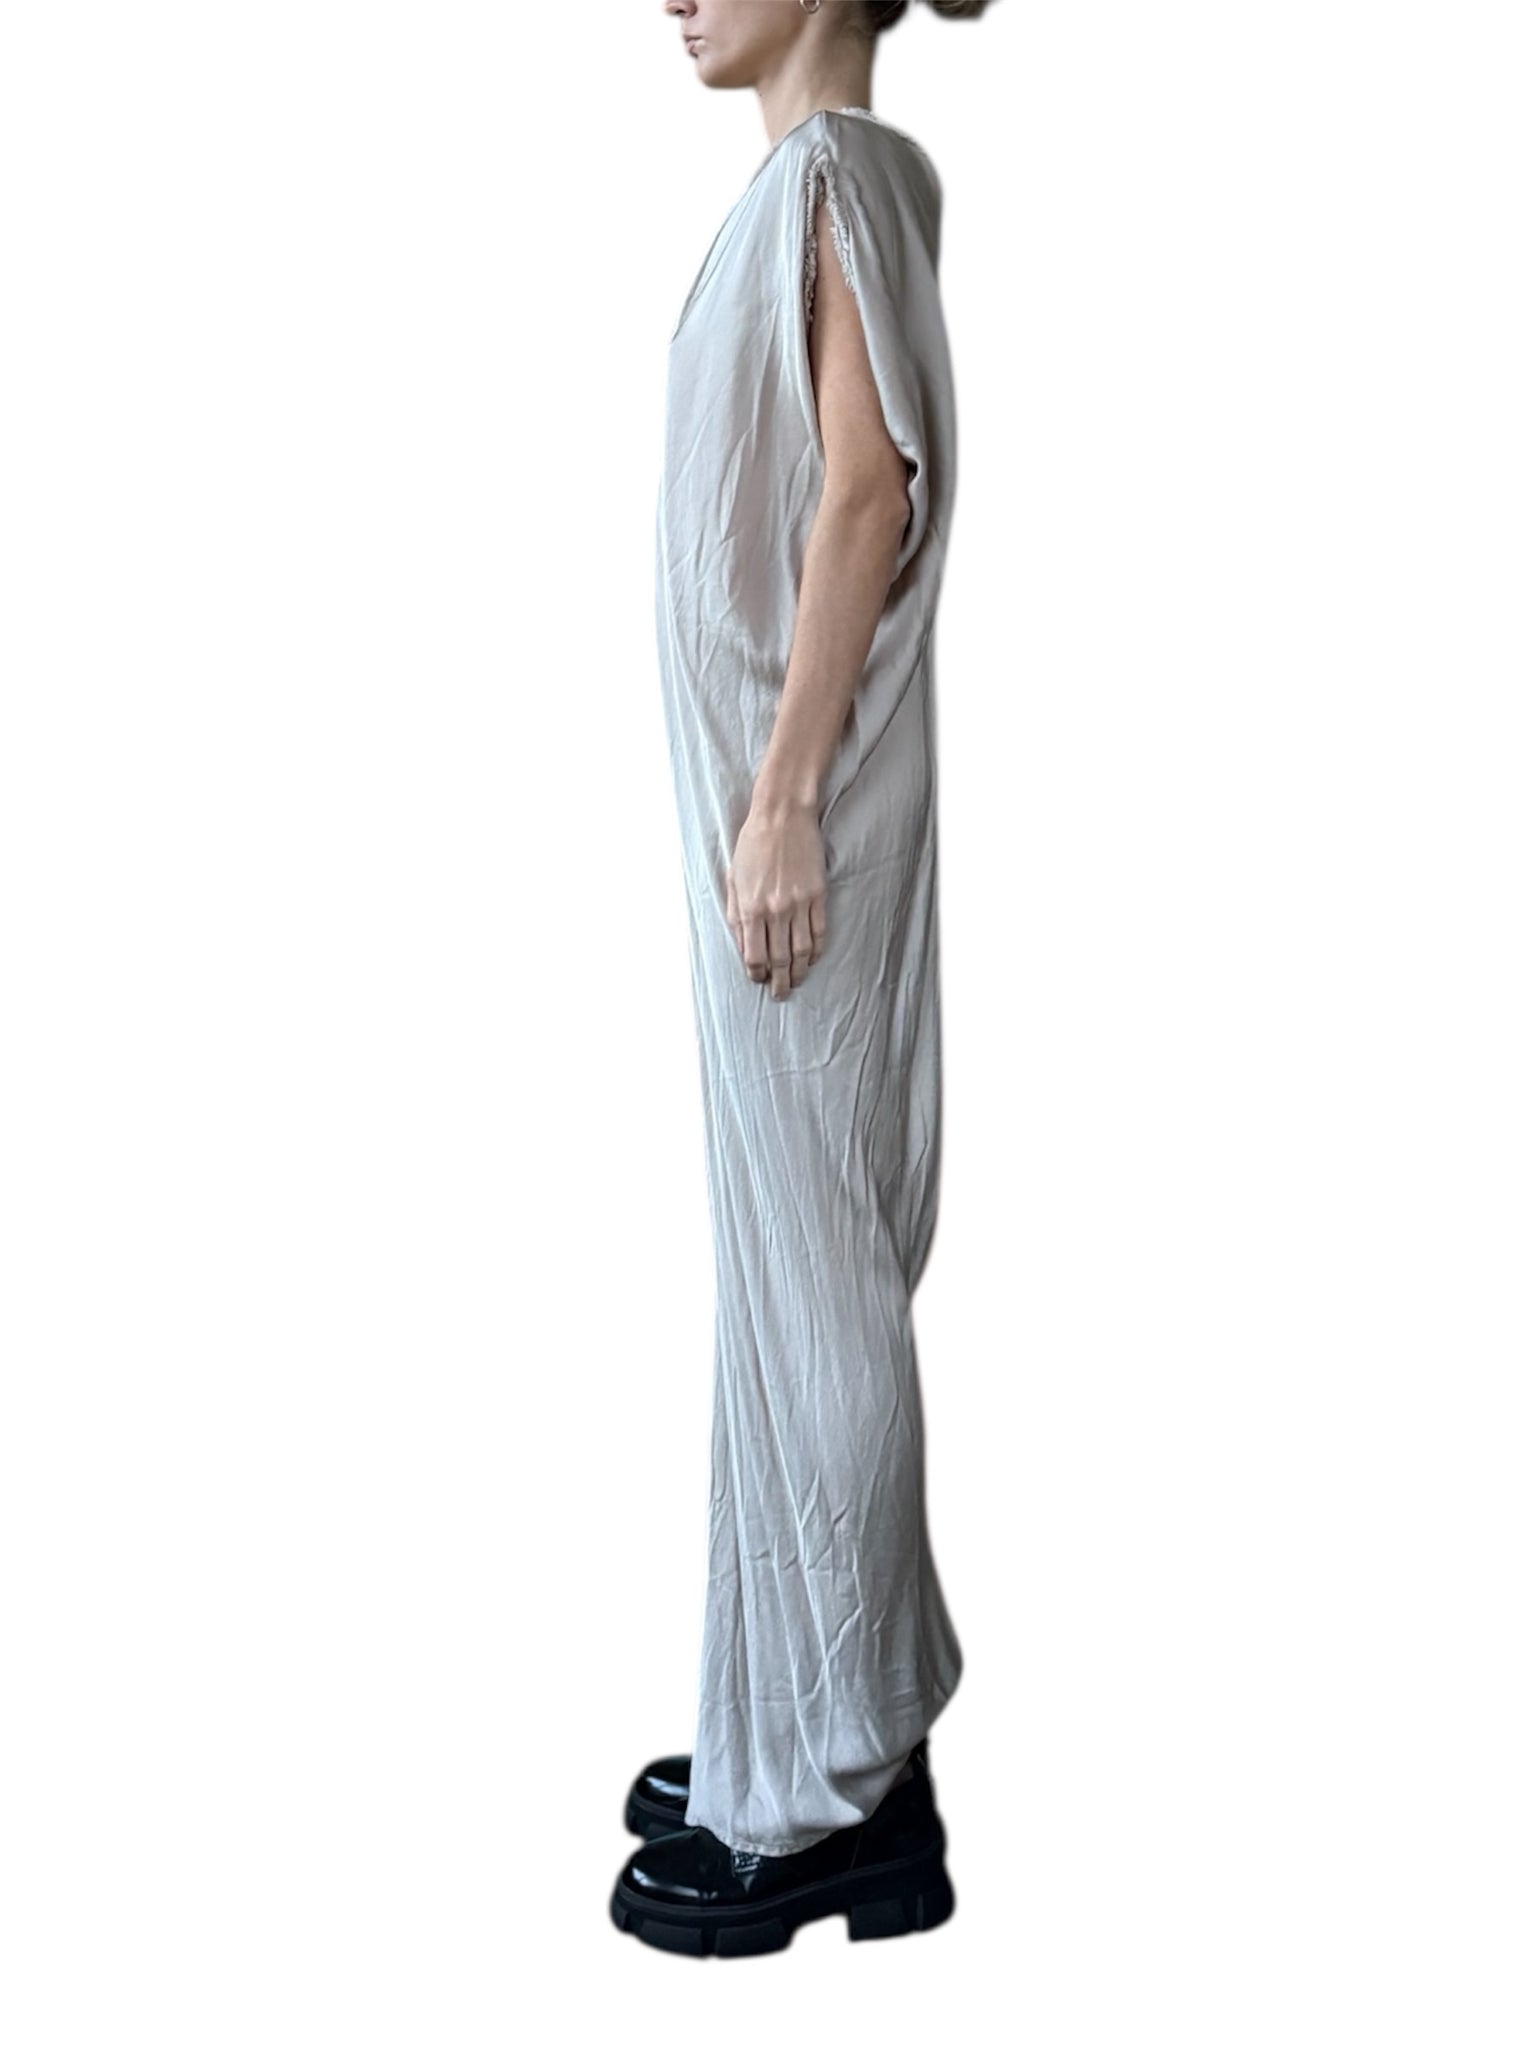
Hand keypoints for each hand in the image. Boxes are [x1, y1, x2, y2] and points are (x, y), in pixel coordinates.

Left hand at [726, 798, 827, 999]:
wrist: (782, 815)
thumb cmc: (752, 844)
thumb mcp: (733, 879)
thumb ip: (736, 915)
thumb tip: (742, 946)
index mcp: (750, 908)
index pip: (754, 956)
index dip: (757, 974)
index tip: (759, 980)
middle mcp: (775, 910)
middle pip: (780, 960)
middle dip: (780, 982)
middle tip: (781, 995)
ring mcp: (799, 904)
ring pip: (802, 951)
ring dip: (800, 971)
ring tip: (797, 981)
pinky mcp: (818, 894)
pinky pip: (819, 931)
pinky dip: (817, 950)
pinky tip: (813, 958)